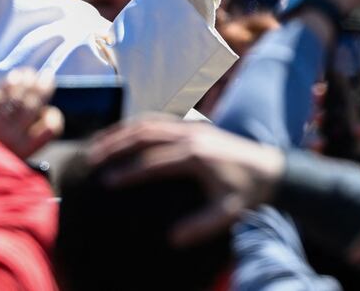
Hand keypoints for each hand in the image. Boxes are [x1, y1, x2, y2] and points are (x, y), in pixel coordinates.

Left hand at [0, 67, 63, 158]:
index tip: (49, 111)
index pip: (50, 128)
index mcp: (25, 151)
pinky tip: (15, 76)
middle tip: (47, 77)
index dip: (53, 116)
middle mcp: (12, 138)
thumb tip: (43, 112)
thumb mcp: (13, 160)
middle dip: (43, 88)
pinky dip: (10, 82)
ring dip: (27, 81)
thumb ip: (29, 142)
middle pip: (33, 106)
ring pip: (17, 97)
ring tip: (31, 73)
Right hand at [87, 118, 284, 246]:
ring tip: (96, 146)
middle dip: (115, 145)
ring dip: (120, 132)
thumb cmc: (247, 193)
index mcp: (196, 156)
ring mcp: (190, 126)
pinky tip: (119, 136)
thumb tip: (172, 239)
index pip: (154, 162)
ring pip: (147, 122)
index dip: (129, 171)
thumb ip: (201, 226)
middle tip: (91, 160)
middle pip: (144, 134)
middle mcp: (190, 135)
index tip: (107, 182)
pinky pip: (157, 119)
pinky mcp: (191, 124)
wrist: (269, 167)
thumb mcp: (228, 213)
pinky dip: (134, 125)